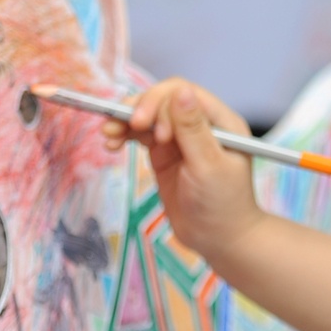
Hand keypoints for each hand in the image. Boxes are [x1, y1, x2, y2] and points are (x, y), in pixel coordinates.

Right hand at [104, 78, 262, 263]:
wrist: (219, 239)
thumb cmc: (222, 205)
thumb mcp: (209, 166)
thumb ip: (193, 130)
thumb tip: (181, 91)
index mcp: (220, 121)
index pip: (184, 94)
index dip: (159, 102)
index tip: (144, 125)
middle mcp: (200, 124)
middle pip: (162, 100)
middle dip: (140, 109)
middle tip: (122, 128)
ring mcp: (180, 138)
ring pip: (148, 116)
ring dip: (125, 120)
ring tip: (108, 134)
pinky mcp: (164, 153)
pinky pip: (141, 135)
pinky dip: (125, 135)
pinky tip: (112, 143)